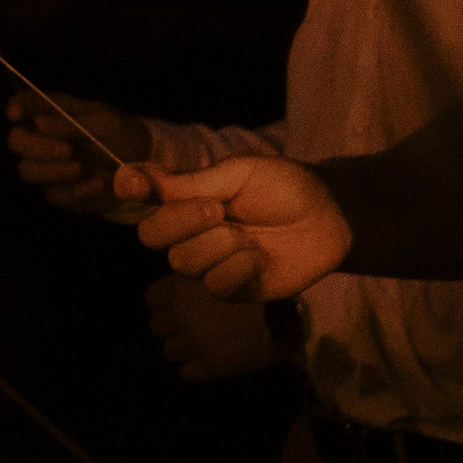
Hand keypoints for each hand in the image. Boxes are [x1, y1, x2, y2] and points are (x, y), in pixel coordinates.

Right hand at [5, 92, 148, 217]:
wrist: (144, 168)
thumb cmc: (124, 135)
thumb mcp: (107, 122)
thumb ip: (72, 122)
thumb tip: (39, 123)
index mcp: (55, 112)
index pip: (26, 103)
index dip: (17, 106)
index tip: (15, 114)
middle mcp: (45, 138)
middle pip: (17, 141)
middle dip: (37, 147)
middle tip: (66, 151)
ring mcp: (49, 167)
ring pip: (28, 171)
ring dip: (53, 171)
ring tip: (81, 168)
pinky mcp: (60, 191)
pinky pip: (55, 194)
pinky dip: (77, 190)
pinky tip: (99, 183)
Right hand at [125, 151, 353, 301]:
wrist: (330, 217)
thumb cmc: (286, 187)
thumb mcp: (239, 173)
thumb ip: (190, 183)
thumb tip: (133, 175)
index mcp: (188, 198)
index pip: (144, 196)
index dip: (131, 190)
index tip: (133, 186)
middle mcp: (190, 232)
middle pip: (153, 237)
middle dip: (182, 221)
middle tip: (218, 209)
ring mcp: (210, 263)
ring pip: (184, 262)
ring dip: (219, 244)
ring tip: (250, 234)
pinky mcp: (233, 290)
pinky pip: (216, 284)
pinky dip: (239, 267)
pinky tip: (260, 258)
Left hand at [144, 279, 276, 382]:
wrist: (285, 314)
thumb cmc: (257, 285)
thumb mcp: (221, 270)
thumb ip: (197, 277)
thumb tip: (183, 288)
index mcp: (181, 288)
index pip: (150, 299)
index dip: (163, 303)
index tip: (176, 306)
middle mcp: (181, 315)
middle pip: (156, 327)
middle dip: (171, 328)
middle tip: (190, 328)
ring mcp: (193, 342)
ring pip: (169, 352)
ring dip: (183, 350)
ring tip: (201, 347)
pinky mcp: (210, 366)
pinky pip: (187, 374)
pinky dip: (195, 371)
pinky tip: (209, 363)